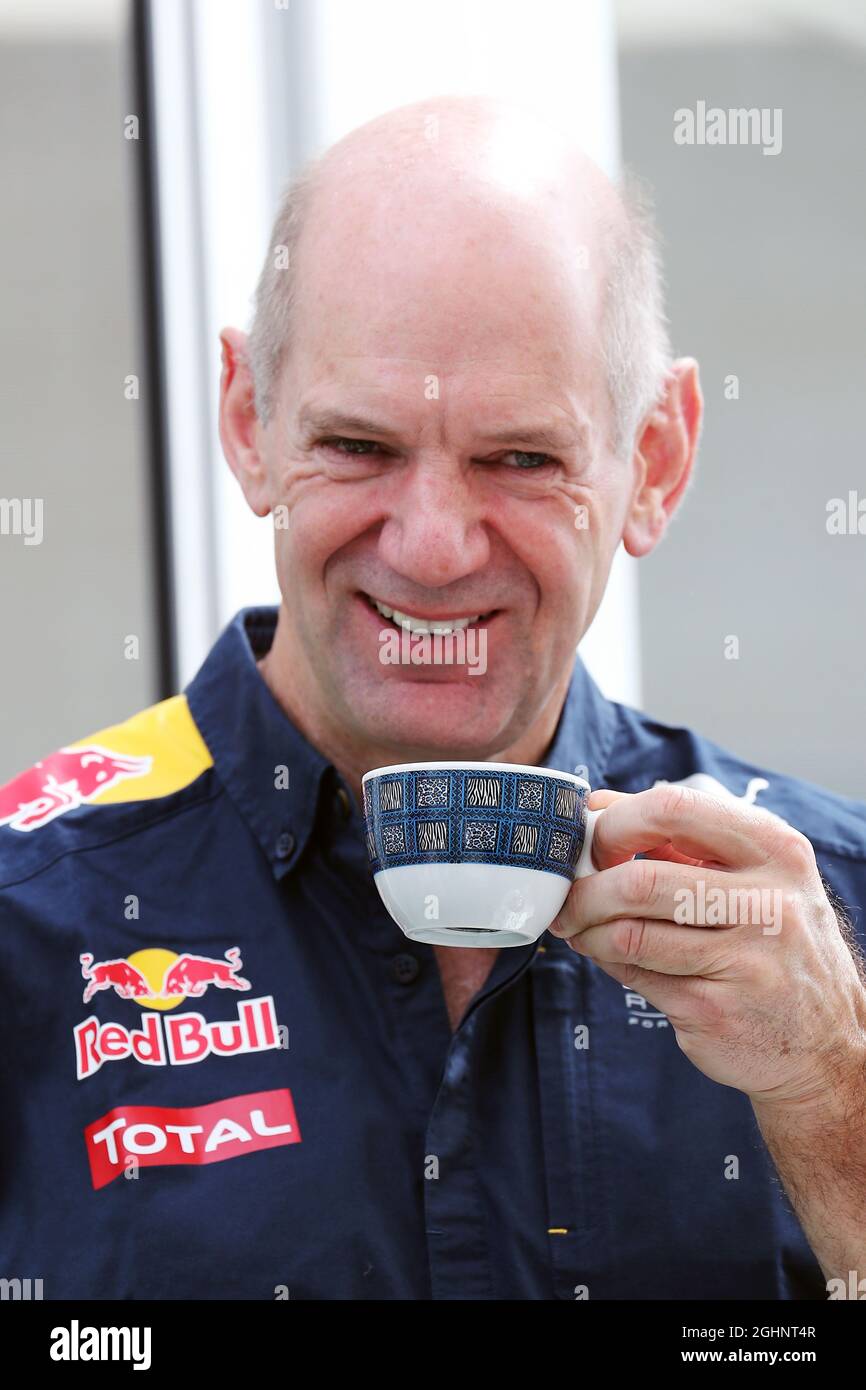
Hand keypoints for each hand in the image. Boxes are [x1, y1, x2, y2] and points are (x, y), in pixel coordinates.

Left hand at [549, 784, 865, 1106]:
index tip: (594, 841)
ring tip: (580, 927)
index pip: (674, 809)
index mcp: (776, 851)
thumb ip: (682, 841)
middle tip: (568, 895)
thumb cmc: (774, 945)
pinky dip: (607, 960)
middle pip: (640, 880)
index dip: (616, 822)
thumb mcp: (756, 878)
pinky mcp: (715, 1010)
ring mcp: (744, 961)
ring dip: (587, 929)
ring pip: (628, 933)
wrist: (823, 1044)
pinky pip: (635, 975)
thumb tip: (598, 807)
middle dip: (586, 888)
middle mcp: (769, 903)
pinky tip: (608, 954)